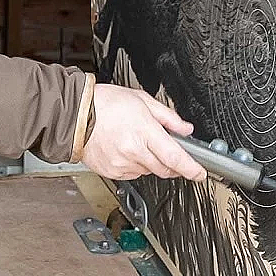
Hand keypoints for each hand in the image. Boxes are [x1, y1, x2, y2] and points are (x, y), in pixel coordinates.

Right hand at [80, 84, 206, 181]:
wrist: (75, 115)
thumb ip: (168, 117)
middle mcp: (134, 151)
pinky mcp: (112, 172)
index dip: (192, 168)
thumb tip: (185, 129)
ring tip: (137, 142)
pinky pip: (133, 174)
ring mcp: (122, 164)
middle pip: (165, 169)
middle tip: (167, 149)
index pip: (175, 157)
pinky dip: (136, 165)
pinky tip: (126, 149)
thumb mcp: (142, 100)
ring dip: (151, 162)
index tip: (200, 173)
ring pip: (149, 172)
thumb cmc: (105, 103)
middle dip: (172, 163)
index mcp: (144, 132)